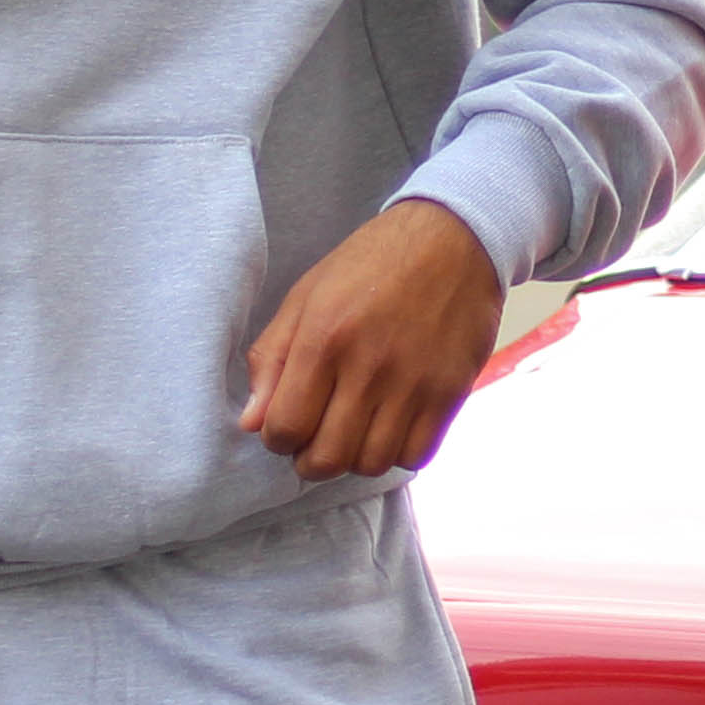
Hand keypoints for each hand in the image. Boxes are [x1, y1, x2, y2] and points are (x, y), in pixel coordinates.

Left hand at [241, 201, 505, 482]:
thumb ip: (272, 357)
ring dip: (355, 458)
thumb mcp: (307, 295)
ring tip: (354, 431)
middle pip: (327, 458)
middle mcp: (369, 365)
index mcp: (324, 337)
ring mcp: (414, 382)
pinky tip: (390, 426)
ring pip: (372, 464)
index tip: (288, 425)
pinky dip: (397, 452)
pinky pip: (417, 455)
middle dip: (311, 460)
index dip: (278, 439)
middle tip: (317, 438)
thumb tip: (251, 422)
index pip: (286, 427)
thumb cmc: (371, 264)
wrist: (453, 239)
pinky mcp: (450, 392)